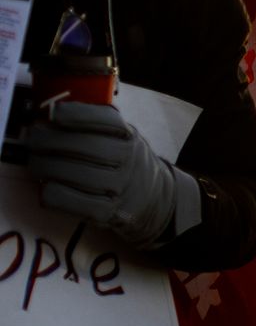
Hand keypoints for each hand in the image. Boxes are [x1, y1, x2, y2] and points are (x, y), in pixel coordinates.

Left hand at [25, 102, 188, 247]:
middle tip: (32, 140)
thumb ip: (94, 125)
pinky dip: (52, 193)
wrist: (154, 199)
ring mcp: (119, 187)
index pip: (105, 119)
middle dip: (48, 140)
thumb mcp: (122, 137)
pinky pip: (71, 202)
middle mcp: (128, 160)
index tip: (53, 113)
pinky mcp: (107, 212)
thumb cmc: (124, 162)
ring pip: (74, 173)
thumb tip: (49, 115)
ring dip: (44, 166)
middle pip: (84, 145)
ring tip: (35, 163)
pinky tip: (46, 187)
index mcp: (130, 136)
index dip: (75, 114)